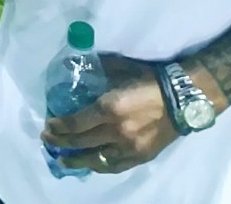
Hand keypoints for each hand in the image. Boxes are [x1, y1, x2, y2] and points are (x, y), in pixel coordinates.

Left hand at [41, 55, 178, 173]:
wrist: (182, 99)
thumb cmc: (149, 79)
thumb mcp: (121, 69)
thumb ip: (99, 69)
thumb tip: (77, 64)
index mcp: (110, 108)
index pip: (75, 123)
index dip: (58, 127)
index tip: (48, 127)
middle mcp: (117, 131)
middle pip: (81, 142)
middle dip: (60, 142)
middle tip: (47, 140)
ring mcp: (129, 147)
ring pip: (96, 159)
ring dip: (76, 160)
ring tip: (62, 159)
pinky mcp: (140, 157)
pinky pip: (114, 167)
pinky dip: (99, 166)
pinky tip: (90, 164)